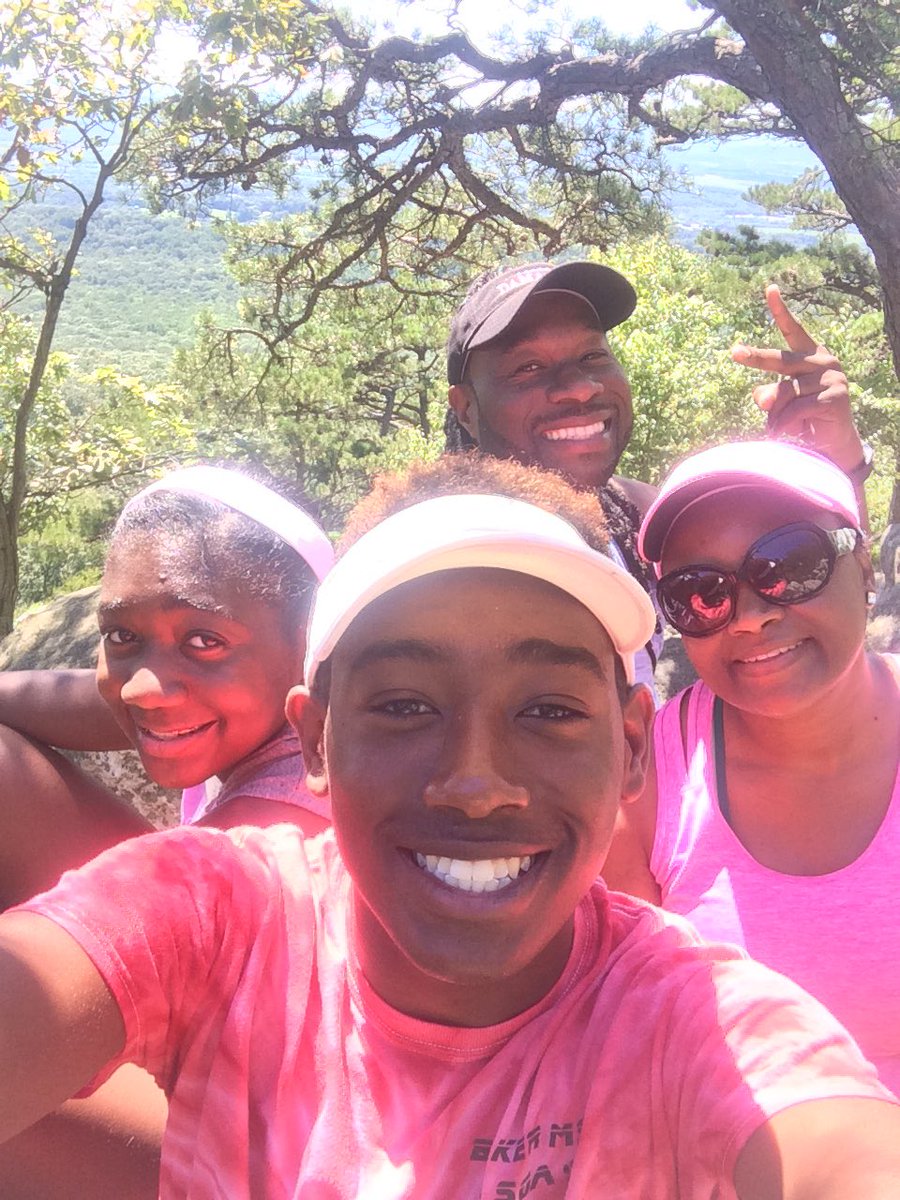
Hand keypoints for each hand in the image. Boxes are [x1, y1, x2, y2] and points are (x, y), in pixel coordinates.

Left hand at [731, 284, 864, 472]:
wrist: (832, 443)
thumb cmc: (804, 417)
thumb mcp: (782, 402)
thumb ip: (769, 394)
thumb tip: (760, 396)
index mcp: (811, 354)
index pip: (794, 330)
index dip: (781, 311)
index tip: (770, 289)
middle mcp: (824, 360)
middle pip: (782, 360)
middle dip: (756, 358)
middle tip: (735, 352)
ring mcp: (831, 378)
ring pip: (784, 394)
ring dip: (773, 416)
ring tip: (776, 429)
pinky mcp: (834, 397)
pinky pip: (793, 410)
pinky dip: (781, 425)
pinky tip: (779, 434)